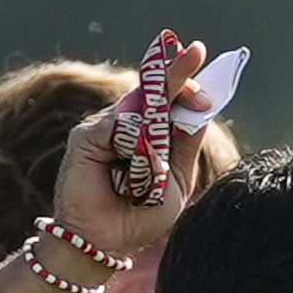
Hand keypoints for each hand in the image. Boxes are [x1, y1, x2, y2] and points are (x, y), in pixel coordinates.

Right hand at [49, 32, 229, 268]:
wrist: (107, 241)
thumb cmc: (142, 215)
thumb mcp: (176, 179)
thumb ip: (185, 145)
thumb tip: (200, 110)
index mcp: (152, 134)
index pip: (170, 101)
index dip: (188, 85)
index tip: (206, 64)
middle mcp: (127, 125)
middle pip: (155, 91)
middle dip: (177, 73)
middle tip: (195, 51)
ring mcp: (104, 127)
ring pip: (139, 109)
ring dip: (158, 133)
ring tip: (154, 172)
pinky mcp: (86, 137)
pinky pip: (119, 127)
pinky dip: (133, 146)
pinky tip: (135, 167)